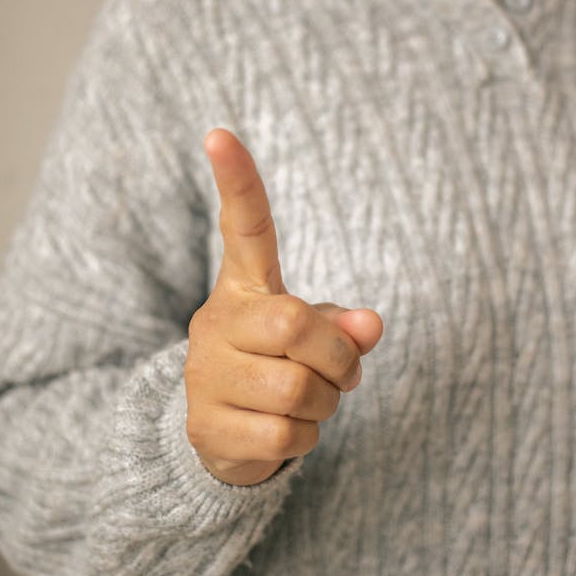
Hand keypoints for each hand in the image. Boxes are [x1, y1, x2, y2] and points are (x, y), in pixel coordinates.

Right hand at [185, 128, 382, 485]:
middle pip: (295, 325)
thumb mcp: (314, 340)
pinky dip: (305, 440)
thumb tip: (371, 326)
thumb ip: (342, 326)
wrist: (223, 436)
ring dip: (324, 405)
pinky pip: (285, 436)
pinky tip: (284, 432)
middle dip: (338, 359)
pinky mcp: (206, 427)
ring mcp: (204, 375)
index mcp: (244, 289)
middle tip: (340, 374)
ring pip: (297, 390)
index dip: (238, 183)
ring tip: (306, 404)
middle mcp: (216, 322)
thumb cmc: (279, 369)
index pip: (243, 228)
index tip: (220, 134)